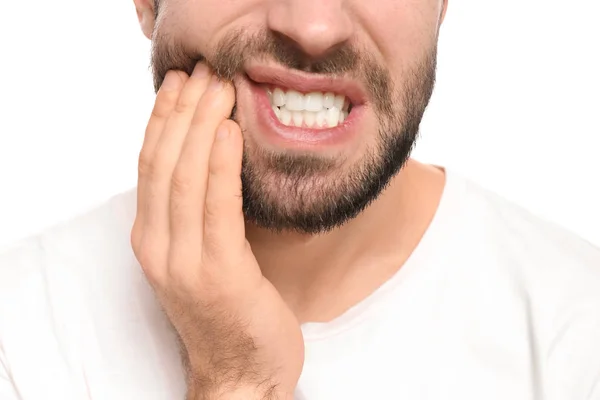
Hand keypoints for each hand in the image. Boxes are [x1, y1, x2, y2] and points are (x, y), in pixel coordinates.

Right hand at [131, 62, 303, 398]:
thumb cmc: (227, 311)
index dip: (163, 119)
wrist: (242, 372)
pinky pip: (217, 208)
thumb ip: (195, 214)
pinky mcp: (220, 273)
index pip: (150, 165)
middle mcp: (158, 248)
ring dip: (201, 125)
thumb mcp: (201, 256)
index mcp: (151, 240)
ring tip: (219, 87)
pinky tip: (230, 132)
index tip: (180, 83)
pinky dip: (220, 165)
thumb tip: (210, 159)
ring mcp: (185, 262)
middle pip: (164, 163)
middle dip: (183, 111)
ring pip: (185, 178)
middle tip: (205, 72)